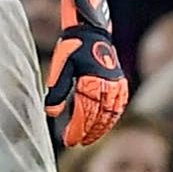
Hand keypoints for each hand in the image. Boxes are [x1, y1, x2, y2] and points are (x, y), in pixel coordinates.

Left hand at [45, 0, 129, 147]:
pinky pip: (120, 103)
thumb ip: (57, 90)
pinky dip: (114, 116)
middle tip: (77, 142)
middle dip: (88, 132)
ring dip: (102, 127)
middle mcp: (107, 83)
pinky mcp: (119, 80)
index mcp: (91, 80)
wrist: (91, 29)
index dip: (77, 129)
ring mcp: (116, 82)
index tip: (69, 140)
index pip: (85, 113)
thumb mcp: (60, 66)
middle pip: (99, 116)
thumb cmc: (72, 46)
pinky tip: (107, 123)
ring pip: (111, 112)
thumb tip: (52, 113)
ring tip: (91, 137)